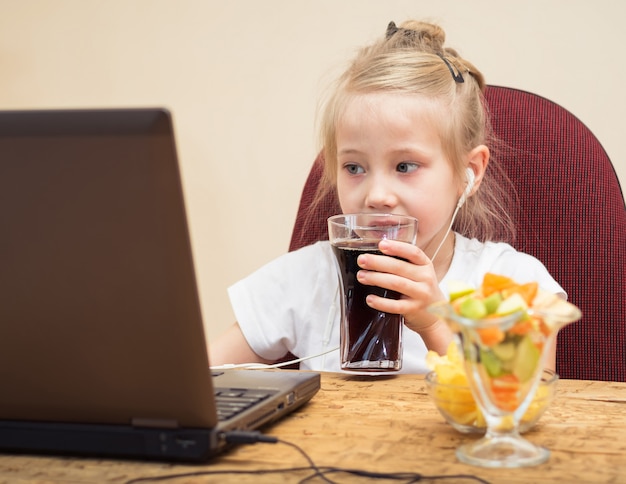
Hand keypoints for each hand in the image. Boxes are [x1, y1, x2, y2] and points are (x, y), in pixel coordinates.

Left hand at [355, 238, 451, 352]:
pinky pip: (396, 306)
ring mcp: (421, 294)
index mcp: (425, 265)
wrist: (437, 315)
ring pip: (397, 283)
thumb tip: (374, 255)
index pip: (413, 252)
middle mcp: (425, 278)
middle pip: (400, 267)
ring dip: (376, 279)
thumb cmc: (421, 289)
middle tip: (361, 260)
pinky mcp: (414, 309)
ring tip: (361, 276)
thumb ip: (403, 264)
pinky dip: (381, 302)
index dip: (397, 247)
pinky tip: (370, 299)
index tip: (381, 244)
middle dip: (378, 262)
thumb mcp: (419, 273)